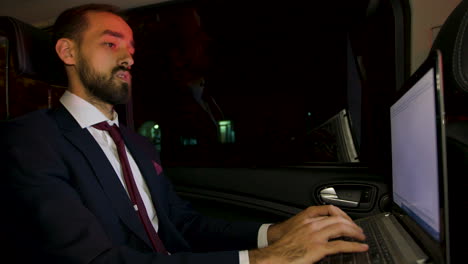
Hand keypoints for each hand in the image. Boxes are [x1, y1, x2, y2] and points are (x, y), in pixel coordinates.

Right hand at [249, 205, 367, 263]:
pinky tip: (360, 247)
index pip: (330, 209)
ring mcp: (317, 236)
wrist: (275, 256)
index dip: (343, 214)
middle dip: (351, 223)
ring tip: (361, 237)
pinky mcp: (319, 248)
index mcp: (307, 218)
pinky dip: (354, 246)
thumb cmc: (283, 245)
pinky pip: (341, 245)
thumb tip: (321, 229)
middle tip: (358, 230)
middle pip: (339, 218)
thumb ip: (309, 226)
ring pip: (342, 228)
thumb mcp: (295, 228)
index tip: (348, 219)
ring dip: (355, 232)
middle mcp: (313, 224)